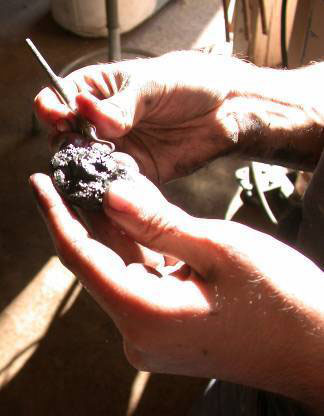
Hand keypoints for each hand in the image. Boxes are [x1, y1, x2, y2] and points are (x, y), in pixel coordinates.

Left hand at [29, 172, 323, 409]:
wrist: (317, 346)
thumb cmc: (280, 299)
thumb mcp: (219, 248)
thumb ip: (158, 223)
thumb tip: (111, 193)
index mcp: (145, 314)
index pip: (80, 257)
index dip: (56, 215)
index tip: (40, 181)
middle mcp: (139, 333)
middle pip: (97, 264)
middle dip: (85, 218)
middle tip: (77, 174)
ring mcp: (153, 336)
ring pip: (119, 272)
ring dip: (112, 232)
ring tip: (103, 189)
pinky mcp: (168, 329)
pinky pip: (140, 283)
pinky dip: (135, 251)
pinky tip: (134, 221)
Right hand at [34, 50, 240, 183]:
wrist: (224, 111)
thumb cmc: (188, 84)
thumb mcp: (152, 84)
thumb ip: (120, 103)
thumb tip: (88, 113)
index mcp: (99, 91)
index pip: (60, 99)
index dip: (53, 109)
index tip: (60, 117)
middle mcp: (102, 122)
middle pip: (67, 137)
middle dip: (68, 143)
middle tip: (81, 146)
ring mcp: (117, 148)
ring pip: (87, 163)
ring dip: (87, 168)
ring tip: (99, 165)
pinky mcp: (136, 171)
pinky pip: (115, 182)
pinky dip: (111, 185)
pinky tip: (117, 182)